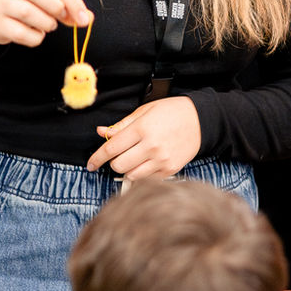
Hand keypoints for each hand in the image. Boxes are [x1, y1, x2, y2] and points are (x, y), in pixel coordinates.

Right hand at [0, 0, 90, 53]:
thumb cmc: (25, 2)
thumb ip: (67, 4)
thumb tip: (86, 18)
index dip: (74, 1)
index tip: (83, 18)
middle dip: (57, 9)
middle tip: (63, 19)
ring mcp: (1, 2)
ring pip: (30, 13)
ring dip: (47, 24)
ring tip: (48, 25)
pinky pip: (23, 34)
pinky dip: (36, 37)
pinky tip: (35, 33)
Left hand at [86, 96, 200, 179]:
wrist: (200, 120)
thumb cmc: (171, 112)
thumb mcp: (144, 111)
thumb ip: (121, 125)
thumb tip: (102, 132)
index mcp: (142, 129)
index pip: (111, 148)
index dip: (97, 158)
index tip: (91, 164)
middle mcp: (151, 146)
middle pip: (118, 165)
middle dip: (114, 162)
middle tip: (120, 154)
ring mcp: (161, 160)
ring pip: (131, 175)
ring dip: (127, 169)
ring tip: (133, 158)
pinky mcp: (170, 170)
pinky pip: (146, 179)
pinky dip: (141, 174)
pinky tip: (145, 163)